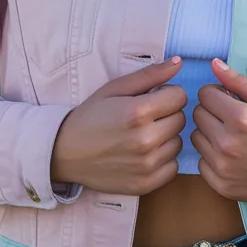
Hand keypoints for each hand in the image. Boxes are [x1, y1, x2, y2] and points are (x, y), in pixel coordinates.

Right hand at [50, 57, 186, 194]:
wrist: (65, 153)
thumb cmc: (91, 116)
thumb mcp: (115, 88)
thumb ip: (150, 74)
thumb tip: (179, 62)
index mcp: (138, 112)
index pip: (179, 96)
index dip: (167, 94)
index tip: (152, 98)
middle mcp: (145, 140)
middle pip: (181, 119)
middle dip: (168, 114)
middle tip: (146, 117)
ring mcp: (146, 165)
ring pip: (178, 143)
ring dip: (166, 137)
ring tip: (143, 136)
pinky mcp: (146, 184)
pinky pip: (173, 167)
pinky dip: (163, 160)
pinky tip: (144, 154)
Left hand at [191, 58, 246, 206]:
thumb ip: (239, 82)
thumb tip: (214, 64)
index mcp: (240, 118)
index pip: (204, 94)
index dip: (216, 93)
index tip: (228, 99)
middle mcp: (226, 142)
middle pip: (197, 114)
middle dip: (211, 111)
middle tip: (229, 117)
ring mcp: (222, 166)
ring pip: (195, 137)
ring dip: (208, 133)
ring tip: (229, 136)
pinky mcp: (220, 184)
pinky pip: (201, 162)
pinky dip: (211, 156)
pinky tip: (230, 156)